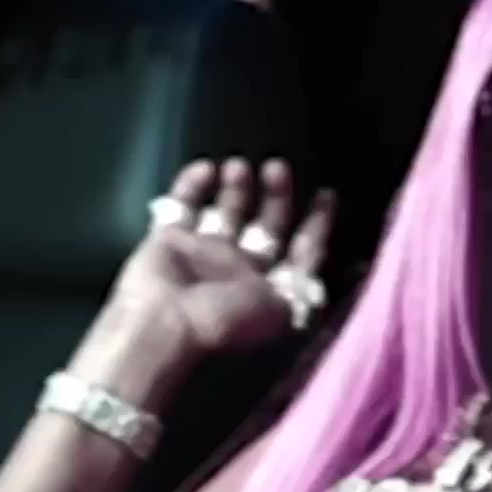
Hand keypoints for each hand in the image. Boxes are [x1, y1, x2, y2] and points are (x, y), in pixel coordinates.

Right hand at [109, 156, 337, 354]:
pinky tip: (205, 168)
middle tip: (277, 167)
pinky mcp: (168, 240)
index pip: (301, 252)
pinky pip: (181, 205)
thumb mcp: (282, 310)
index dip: (317, 224)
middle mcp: (239, 271)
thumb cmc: (225, 319)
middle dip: (277, 195)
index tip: (327, 194)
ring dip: (238, 186)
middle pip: (266, 225)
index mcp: (269, 290)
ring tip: (240, 166)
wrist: (164, 324)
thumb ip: (304, 285)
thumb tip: (326, 261)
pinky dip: (191, 184)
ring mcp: (203, 255)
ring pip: (226, 211)